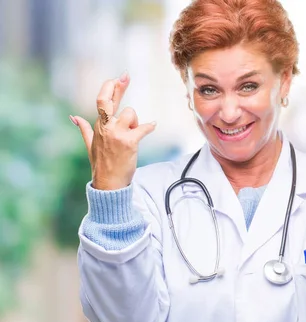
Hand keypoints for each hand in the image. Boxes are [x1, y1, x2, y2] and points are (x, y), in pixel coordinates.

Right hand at [70, 72, 155, 190]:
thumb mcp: (90, 145)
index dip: (110, 88)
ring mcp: (117, 134)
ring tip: (133, 135)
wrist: (109, 183)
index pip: (102, 101)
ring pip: (131, 114)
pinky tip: (153, 125)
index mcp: (98, 126)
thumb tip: (73, 117)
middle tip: (126, 75)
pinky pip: (143, 128)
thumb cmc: (102, 165)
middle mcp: (106, 127)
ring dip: (136, 122)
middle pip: (109, 101)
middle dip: (118, 87)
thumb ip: (84, 129)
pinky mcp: (129, 142)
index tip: (118, 78)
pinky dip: (150, 126)